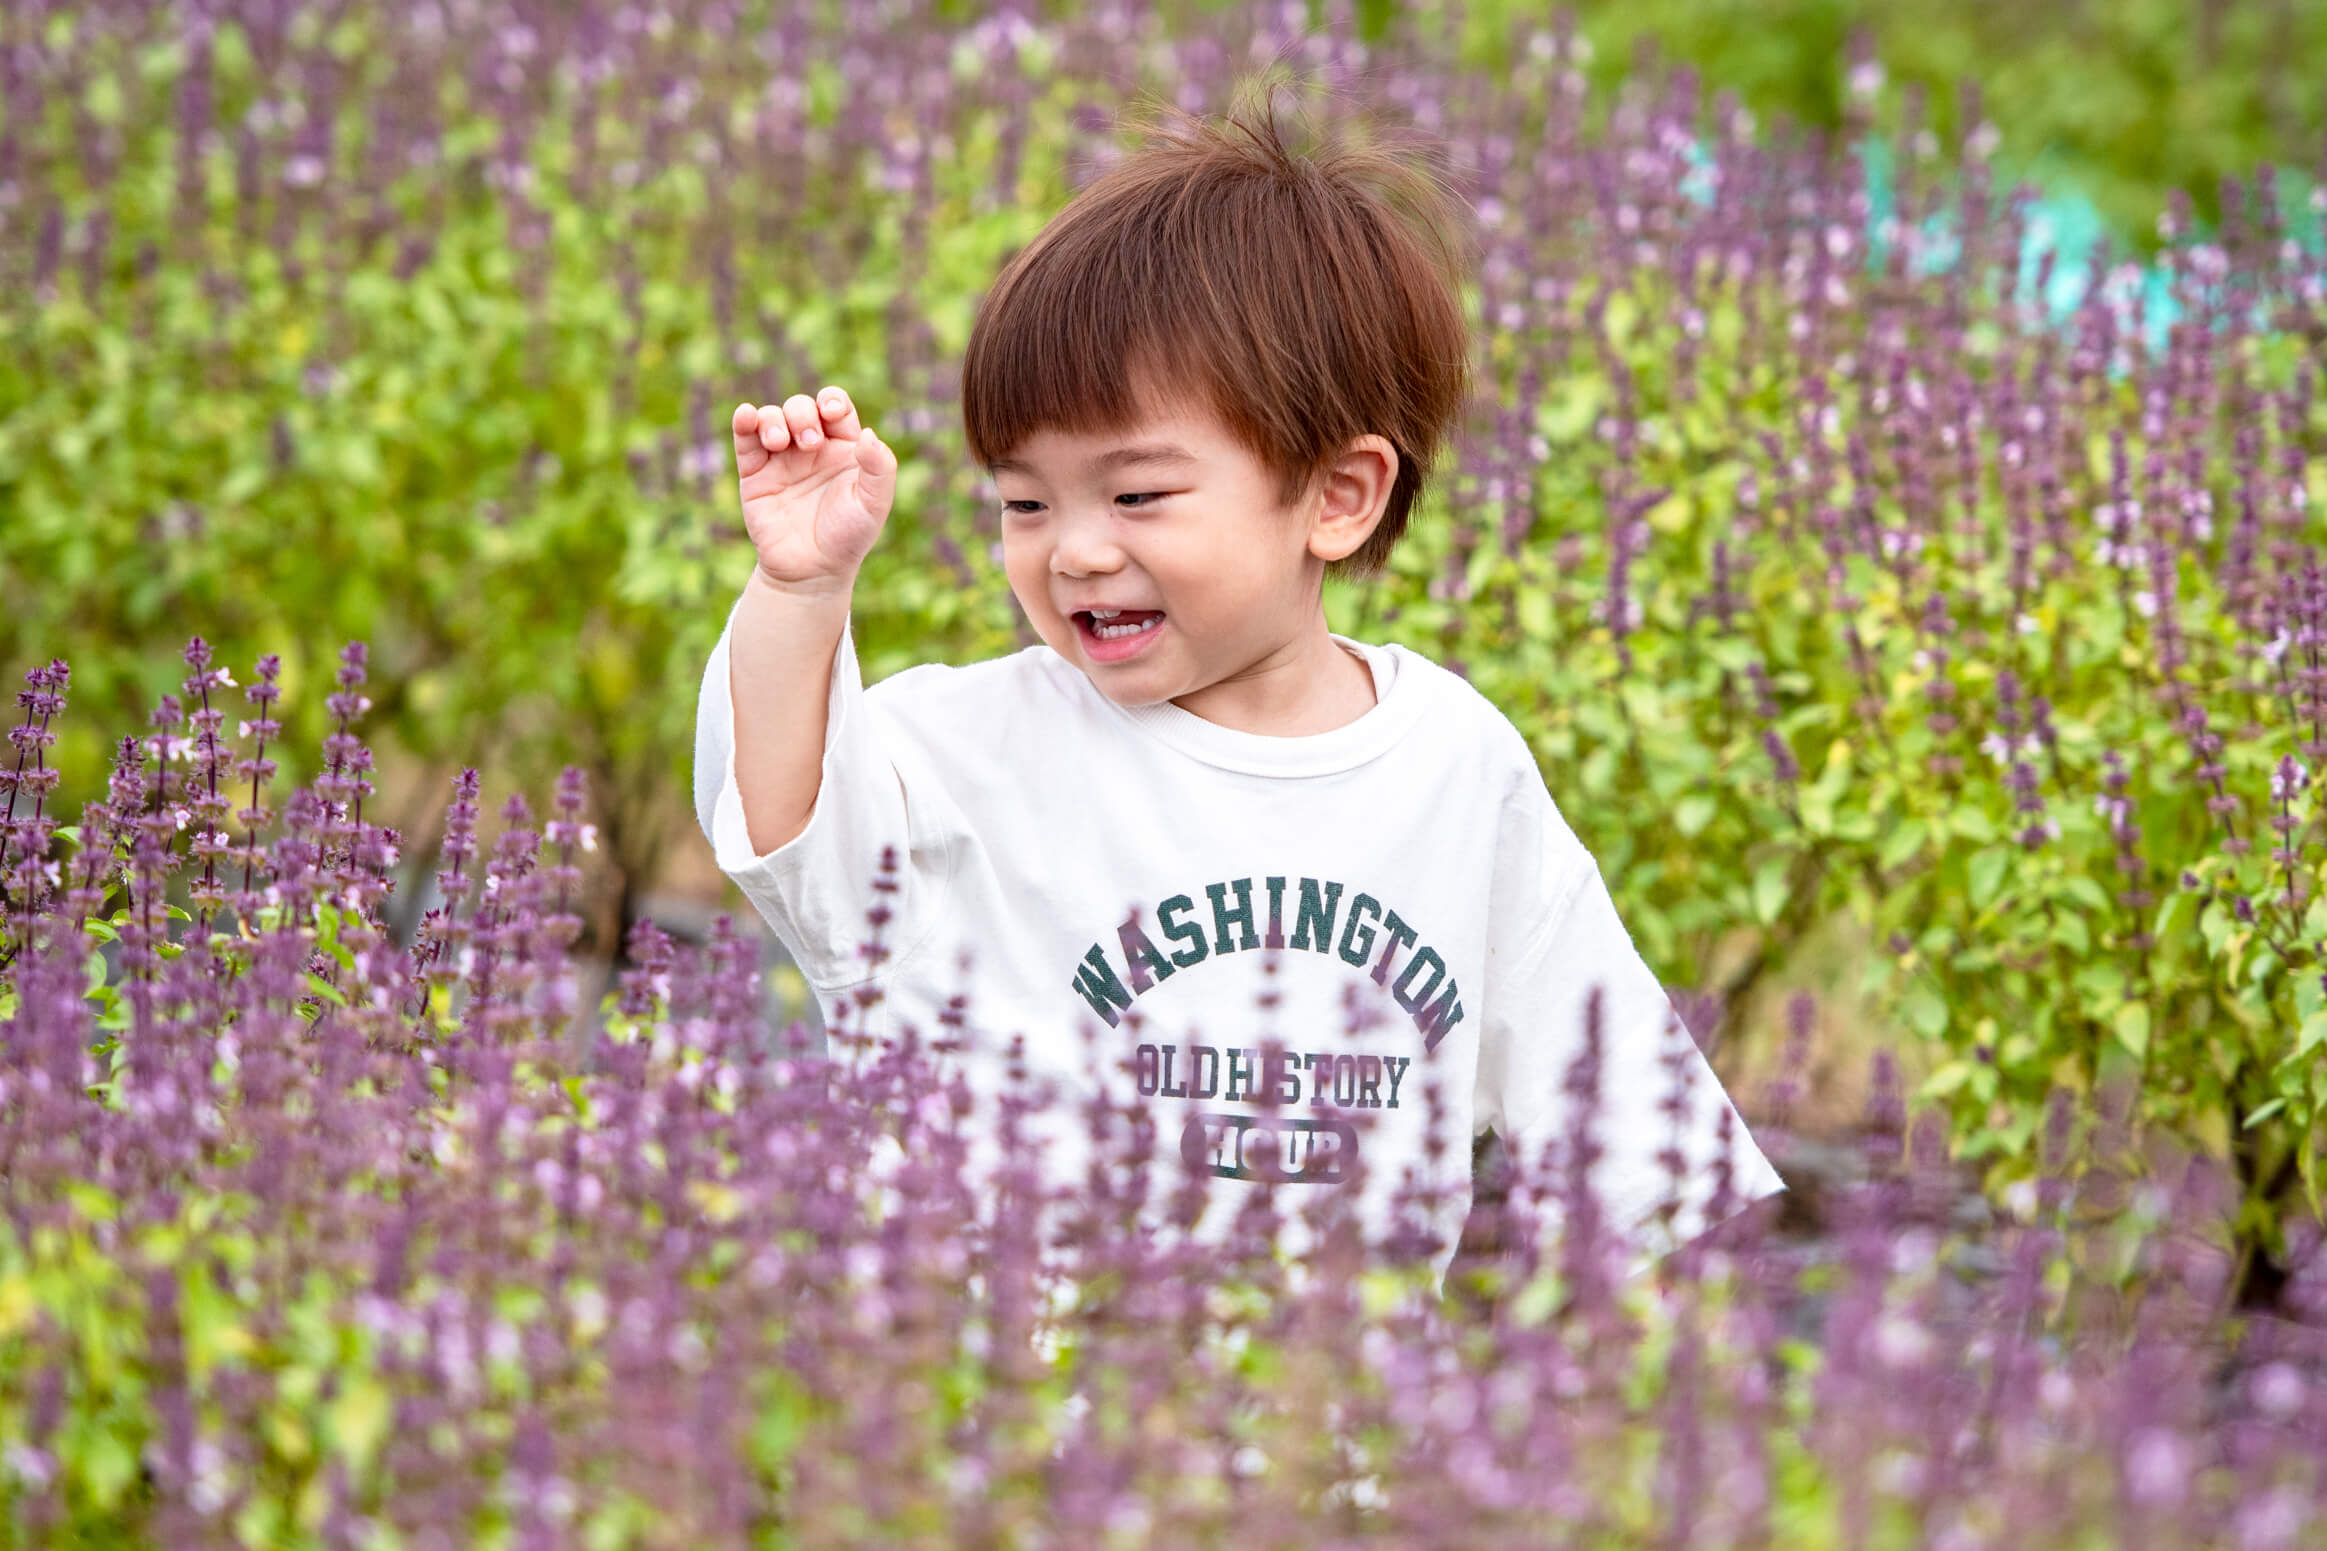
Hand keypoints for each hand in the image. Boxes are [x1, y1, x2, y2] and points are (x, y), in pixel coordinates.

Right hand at [731, 387, 897, 593]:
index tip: (831, 413)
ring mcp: (780, 458)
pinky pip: (745, 439)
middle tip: (809, 443)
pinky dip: (744, 421)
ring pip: (772, 417)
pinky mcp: (754, 473)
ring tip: (778, 444)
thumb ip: (880, 468)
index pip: (835, 408)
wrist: (811, 570)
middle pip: (801, 407)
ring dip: (774, 420)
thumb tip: (868, 434)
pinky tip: (746, 415)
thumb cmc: (848, 537)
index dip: (832, 401)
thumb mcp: (874, 503)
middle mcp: (811, 448)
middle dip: (802, 415)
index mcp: (843, 448)